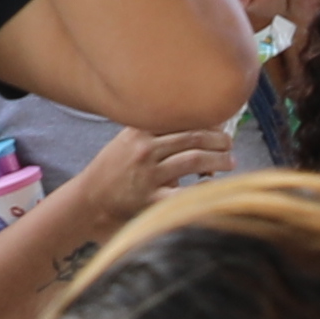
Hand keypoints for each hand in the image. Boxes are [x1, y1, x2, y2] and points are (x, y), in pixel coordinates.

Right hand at [71, 123, 230, 226]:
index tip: (220, 126)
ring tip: (229, 162)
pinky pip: (186, 193)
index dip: (207, 121)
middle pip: (193, 137)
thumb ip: (156, 131)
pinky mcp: (152, 199)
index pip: (182, 118)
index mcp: (140, 131)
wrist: (90, 199)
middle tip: (229, 144)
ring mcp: (149, 174)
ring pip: (194, 159)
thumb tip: (200, 127)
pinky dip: (206, 189)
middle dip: (219, 140)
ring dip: (218, 160)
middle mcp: (145, 150)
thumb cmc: (114, 169)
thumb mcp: (128, 141)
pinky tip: (217, 187)